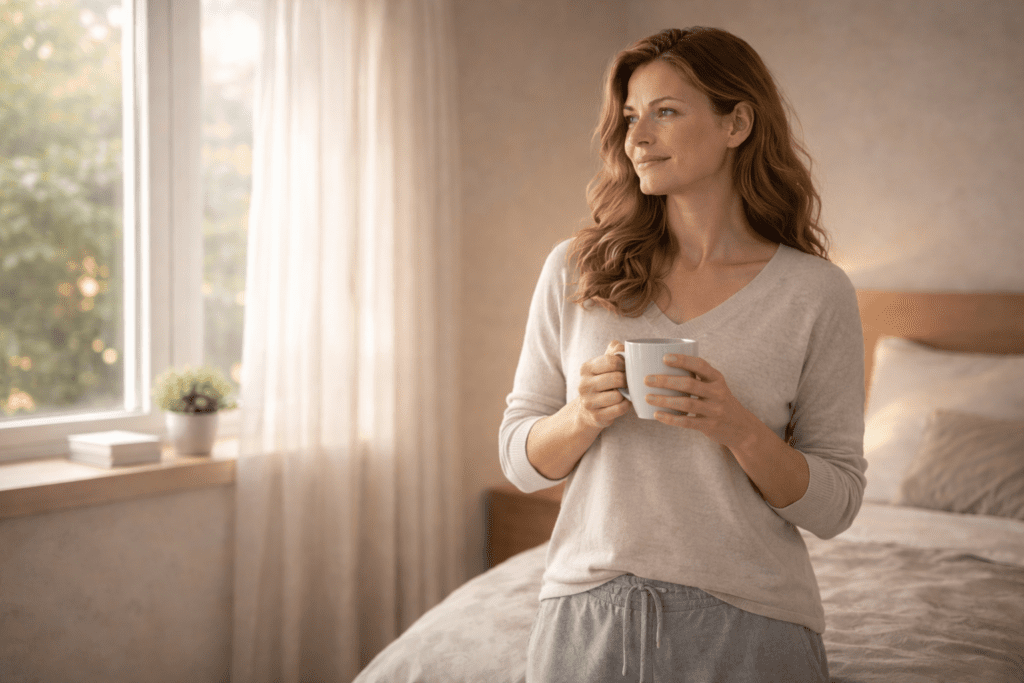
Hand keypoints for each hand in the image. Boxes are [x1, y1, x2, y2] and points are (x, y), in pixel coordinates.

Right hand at [574, 340, 630, 429]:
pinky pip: (619, 409)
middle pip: (617, 378)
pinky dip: (626, 405)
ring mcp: (588, 402)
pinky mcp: (596, 416)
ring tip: (625, 392)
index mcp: (586, 368)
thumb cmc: (601, 382)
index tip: (627, 368)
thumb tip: (622, 345)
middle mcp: (584, 385)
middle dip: (627, 380)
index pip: (611, 361)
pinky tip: (623, 402)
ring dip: (626, 394)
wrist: (587, 409)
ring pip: (618, 396)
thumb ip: (613, 352)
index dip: (624, 364)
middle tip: (628, 381)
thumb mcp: (603, 365)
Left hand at [644, 354, 759, 449]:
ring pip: (686, 403)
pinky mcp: (710, 426)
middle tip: (647, 379)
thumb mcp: (715, 386)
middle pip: (689, 383)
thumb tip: (662, 365)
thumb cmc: (719, 401)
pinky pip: (687, 421)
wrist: (741, 428)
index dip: (682, 360)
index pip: (700, 365)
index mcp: (717, 378)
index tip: (664, 358)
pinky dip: (670, 418)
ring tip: (647, 397)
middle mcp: (718, 393)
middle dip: (666, 380)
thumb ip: (697, 377)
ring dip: (664, 400)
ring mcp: (715, 410)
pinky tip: (656, 414)